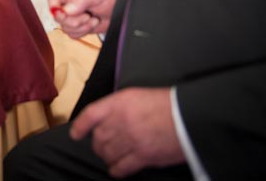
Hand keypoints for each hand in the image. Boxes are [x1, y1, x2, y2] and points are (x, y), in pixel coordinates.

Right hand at [48, 0, 117, 37]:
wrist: (117, 10)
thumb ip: (80, 1)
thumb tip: (66, 10)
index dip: (53, 7)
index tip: (62, 12)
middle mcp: (68, 5)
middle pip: (57, 17)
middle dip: (73, 20)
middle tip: (86, 16)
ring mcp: (71, 17)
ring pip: (65, 28)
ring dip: (81, 26)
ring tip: (92, 18)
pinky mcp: (76, 28)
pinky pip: (72, 35)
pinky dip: (83, 32)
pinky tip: (91, 24)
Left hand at [70, 87, 184, 176]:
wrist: (189, 116)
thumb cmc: (167, 103)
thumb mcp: (138, 95)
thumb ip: (120, 106)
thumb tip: (110, 119)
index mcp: (119, 102)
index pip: (90, 115)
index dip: (80, 126)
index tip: (76, 134)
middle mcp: (121, 121)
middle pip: (98, 138)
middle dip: (97, 145)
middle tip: (101, 147)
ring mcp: (131, 140)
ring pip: (107, 153)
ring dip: (106, 157)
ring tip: (110, 157)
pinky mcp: (143, 156)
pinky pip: (121, 167)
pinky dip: (116, 170)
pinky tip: (116, 170)